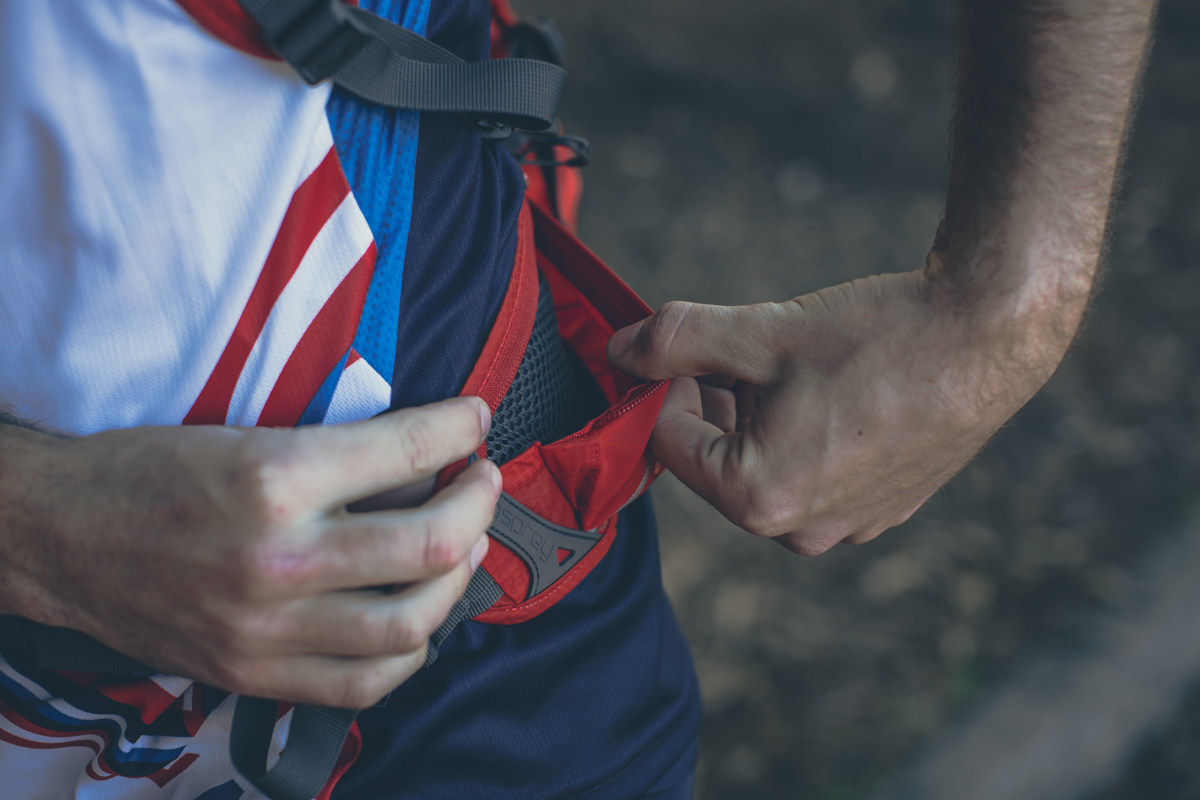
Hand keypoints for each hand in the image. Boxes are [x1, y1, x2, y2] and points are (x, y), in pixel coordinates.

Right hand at [0, 397, 498, 707]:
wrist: (65, 536)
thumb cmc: (151, 471)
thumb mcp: (246, 433)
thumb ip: (340, 454)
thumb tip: (429, 458)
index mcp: (273, 478)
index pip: (406, 450)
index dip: (459, 427)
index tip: (476, 419)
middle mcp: (278, 559)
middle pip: (431, 543)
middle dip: (480, 503)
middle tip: (481, 481)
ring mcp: (268, 628)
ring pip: (412, 622)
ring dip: (459, 578)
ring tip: (463, 546)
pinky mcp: (255, 674)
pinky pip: (364, 683)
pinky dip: (411, 651)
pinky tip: (420, 617)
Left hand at [607, 270, 1054, 555]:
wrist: (991, 338)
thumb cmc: (880, 337)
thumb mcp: (762, 331)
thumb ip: (676, 342)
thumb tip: (619, 349)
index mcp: (759, 497)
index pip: (668, 442)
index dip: (662, 385)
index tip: (681, 347)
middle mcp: (801, 531)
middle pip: (717, 460)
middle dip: (711, 403)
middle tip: (733, 349)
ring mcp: (848, 527)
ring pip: (766, 468)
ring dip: (756, 417)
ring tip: (787, 364)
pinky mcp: (883, 511)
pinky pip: (814, 476)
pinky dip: (803, 434)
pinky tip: (832, 389)